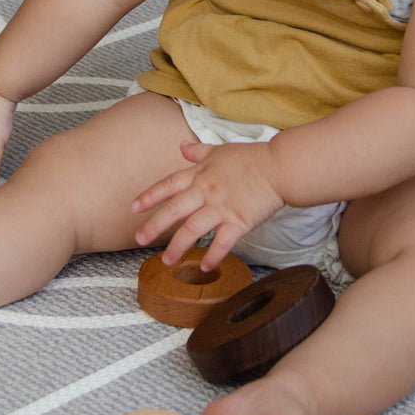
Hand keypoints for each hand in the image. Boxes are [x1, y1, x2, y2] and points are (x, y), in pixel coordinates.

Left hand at [132, 140, 285, 270]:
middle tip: (138, 240)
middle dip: (154, 225)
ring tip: (167, 262)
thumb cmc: (252, 158)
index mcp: (200, 174)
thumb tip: (181, 146)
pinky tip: (205, 267)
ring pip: (193, 229)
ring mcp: (222, 207)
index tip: (133, 207)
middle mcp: (206, 191)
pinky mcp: (239, 221)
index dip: (150, 196)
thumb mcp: (220, 150)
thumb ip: (198, 151)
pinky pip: (223, 243)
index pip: (169, 185)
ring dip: (178, 247)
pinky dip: (213, 256)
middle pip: (174, 209)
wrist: (280, 166)